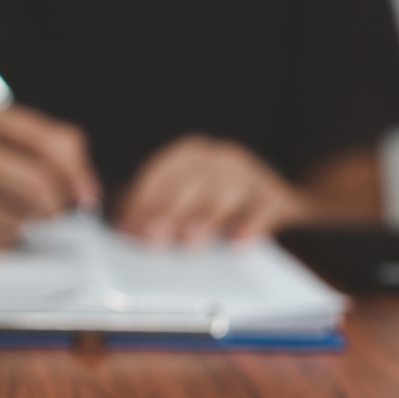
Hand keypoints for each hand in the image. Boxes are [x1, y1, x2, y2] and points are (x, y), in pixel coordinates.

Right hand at [0, 91, 100, 248]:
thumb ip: (38, 144)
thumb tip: (84, 188)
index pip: (43, 142)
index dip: (75, 172)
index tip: (87, 194)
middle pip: (33, 186)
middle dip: (56, 207)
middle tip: (57, 215)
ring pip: (16, 220)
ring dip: (26, 228)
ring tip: (9, 215)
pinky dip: (1, 243)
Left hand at [116, 135, 309, 244]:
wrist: (274, 200)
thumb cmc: (215, 202)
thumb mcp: (183, 198)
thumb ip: (152, 207)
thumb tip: (123, 226)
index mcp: (189, 155)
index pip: (161, 173)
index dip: (143, 201)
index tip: (131, 228)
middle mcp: (218, 158)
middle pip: (190, 182)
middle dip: (169, 211)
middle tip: (153, 238)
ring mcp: (249, 175)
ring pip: (224, 193)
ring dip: (204, 218)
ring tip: (189, 240)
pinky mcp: (274, 196)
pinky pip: (262, 209)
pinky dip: (251, 225)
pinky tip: (238, 242)